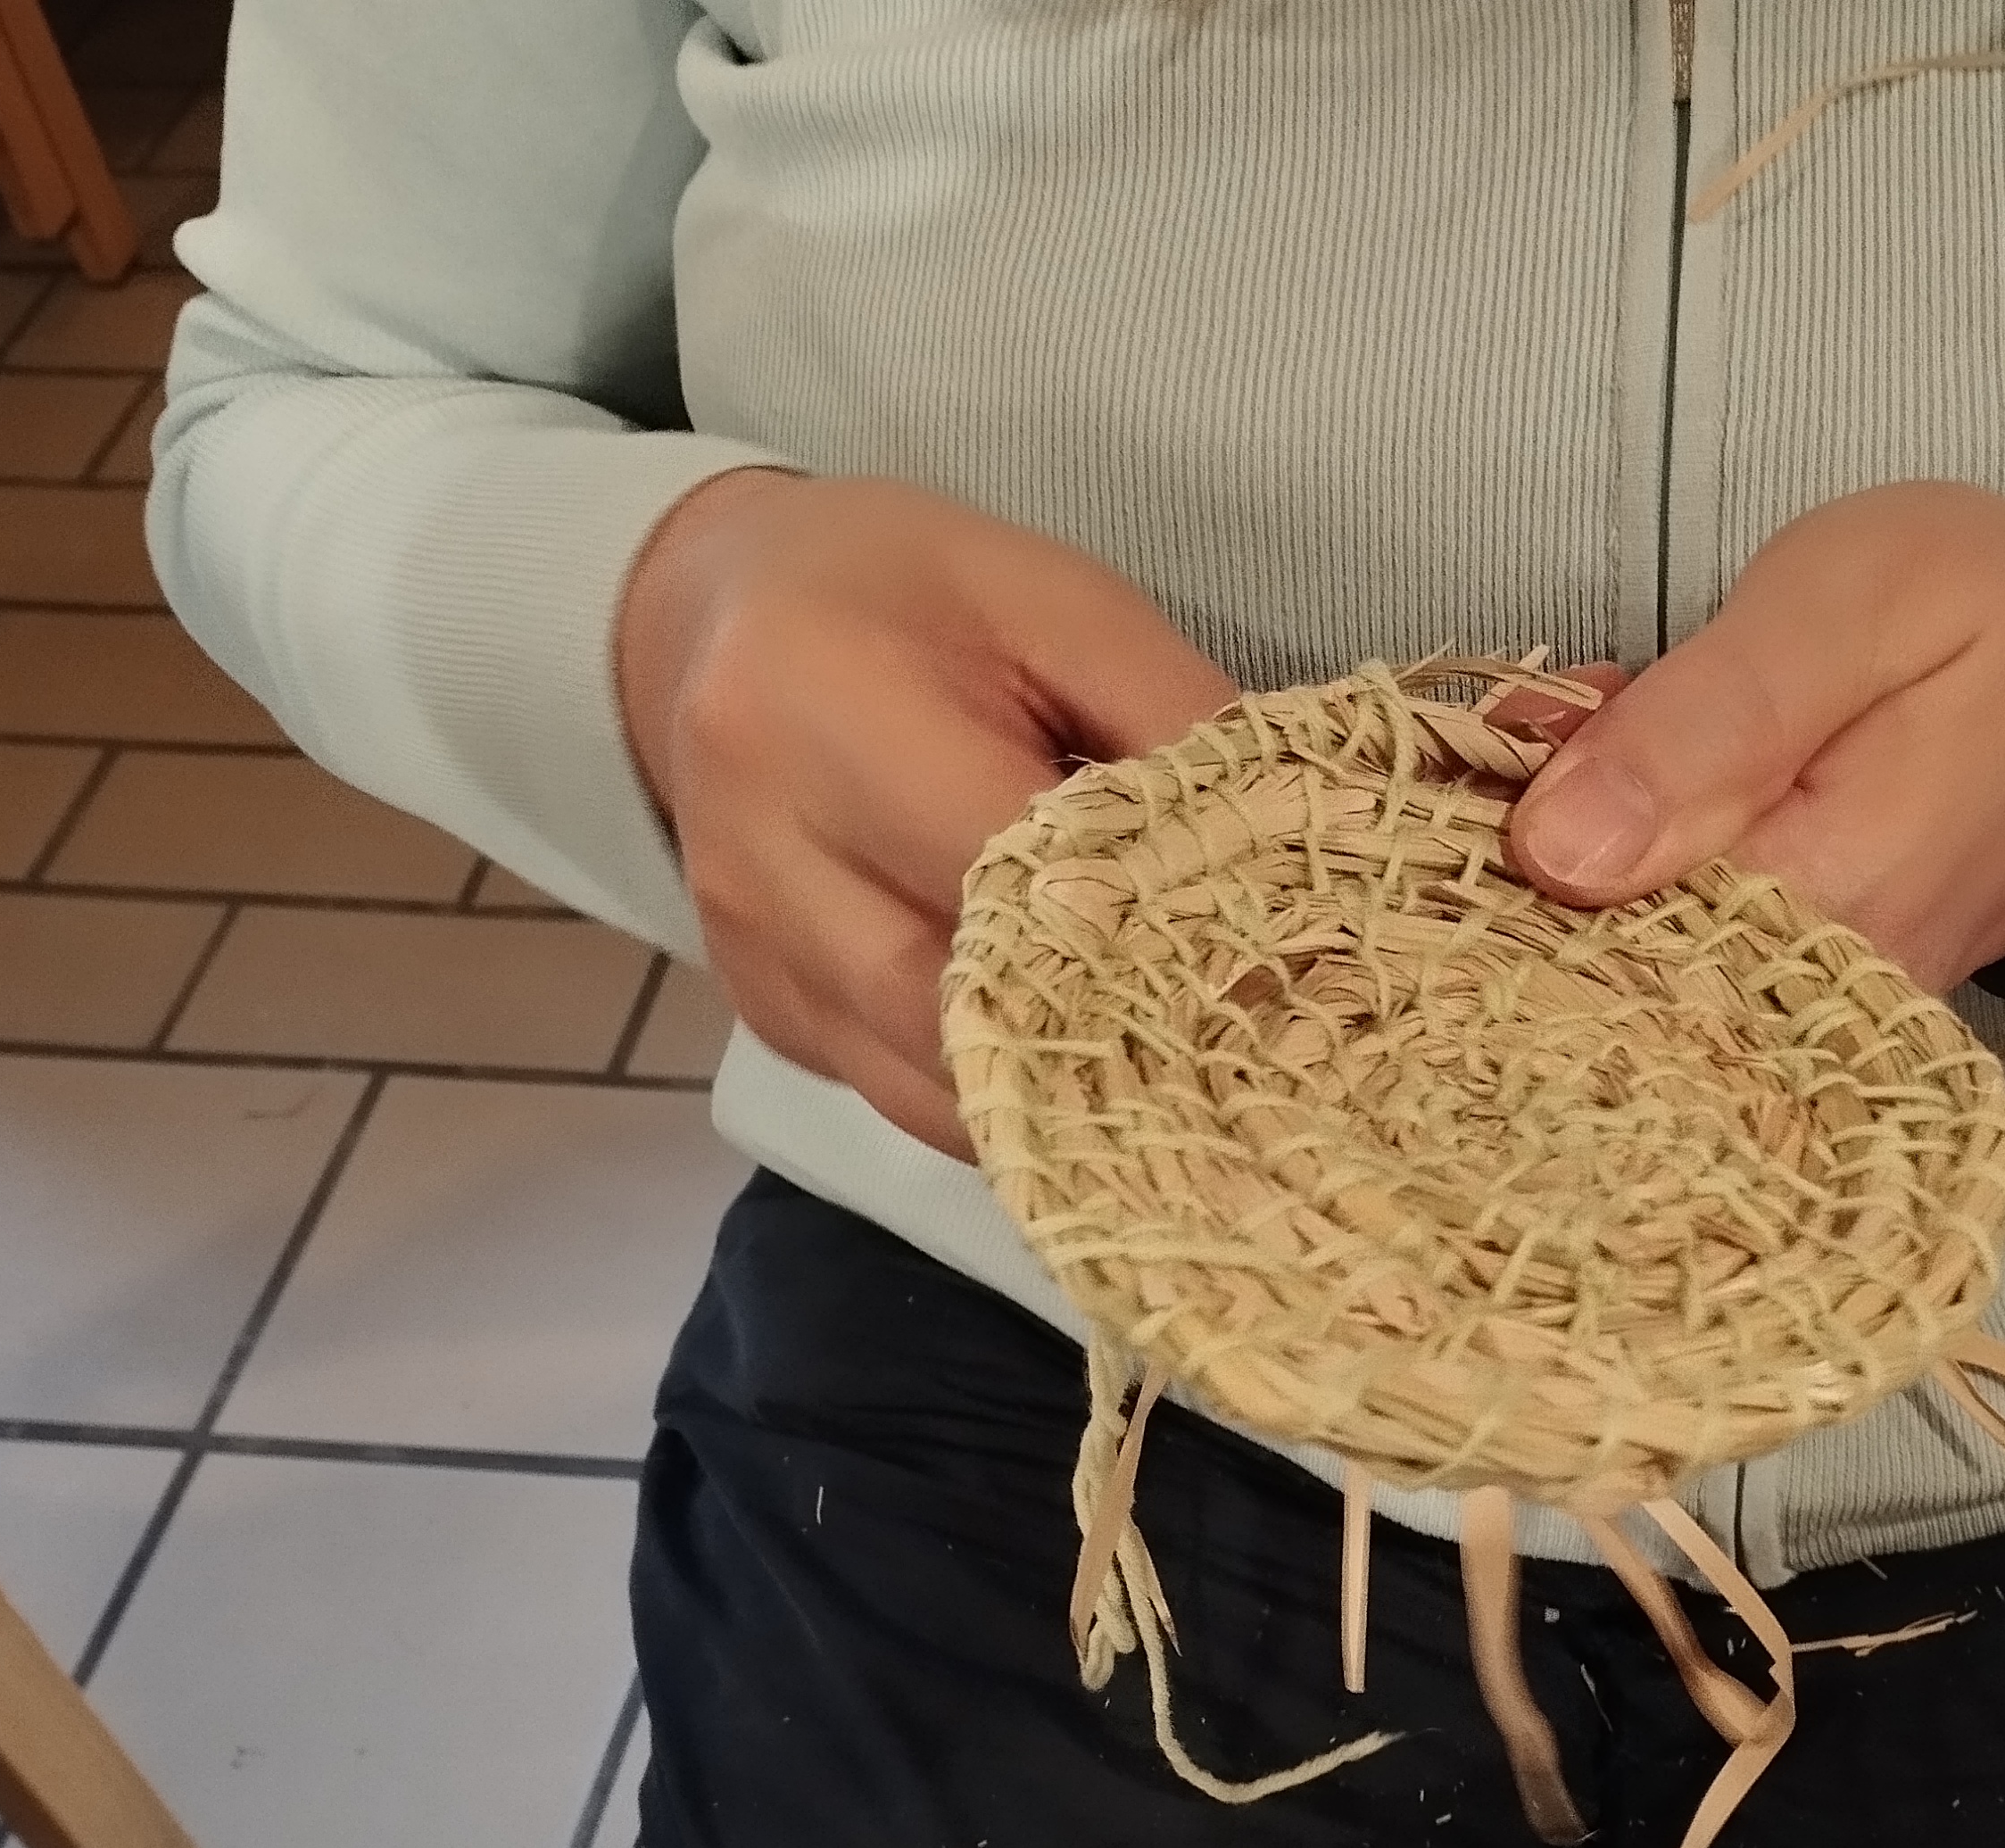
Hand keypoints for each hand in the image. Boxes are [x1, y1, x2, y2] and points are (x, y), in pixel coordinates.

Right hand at [614, 471, 1235, 1157]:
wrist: (717, 614)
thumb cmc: (909, 595)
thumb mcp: (1057, 604)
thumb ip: (1172, 718)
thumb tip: (1288, 856)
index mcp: (827, 703)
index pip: (1013, 866)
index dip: (1146, 928)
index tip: (1269, 969)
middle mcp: (763, 846)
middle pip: (962, 1003)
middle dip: (1109, 1037)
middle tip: (1244, 1056)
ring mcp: (755, 949)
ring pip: (932, 1084)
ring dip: (1058, 1094)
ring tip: (1180, 1087)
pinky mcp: (764, 1011)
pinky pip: (899, 1091)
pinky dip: (1000, 1095)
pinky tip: (1080, 1073)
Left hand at [1502, 482, 2004, 995]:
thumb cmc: (1996, 624)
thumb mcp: (1853, 603)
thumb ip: (1706, 721)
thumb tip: (1557, 853)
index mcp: (1812, 912)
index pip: (1581, 949)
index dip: (1496, 861)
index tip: (1486, 763)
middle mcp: (1798, 1010)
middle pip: (1582, 979)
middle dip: (1519, 861)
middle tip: (1550, 726)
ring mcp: (1798, 1025)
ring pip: (1610, 974)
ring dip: (1569, 860)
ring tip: (1606, 735)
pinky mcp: (1791, 1012)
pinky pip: (1659, 967)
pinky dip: (1617, 875)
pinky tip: (1633, 788)